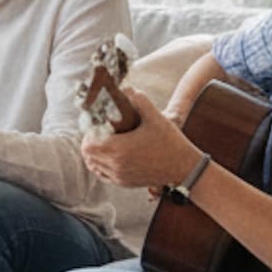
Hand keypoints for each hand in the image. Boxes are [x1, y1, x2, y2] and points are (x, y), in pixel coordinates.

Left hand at [80, 86, 201, 191]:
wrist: (183, 167)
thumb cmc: (170, 141)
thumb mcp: (156, 117)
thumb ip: (140, 100)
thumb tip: (127, 88)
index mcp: (119, 149)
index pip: (88, 144)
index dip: (88, 133)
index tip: (96, 125)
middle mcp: (116, 166)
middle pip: (88, 155)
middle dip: (90, 142)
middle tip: (98, 131)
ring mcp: (120, 177)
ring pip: (94, 165)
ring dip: (94, 154)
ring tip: (102, 142)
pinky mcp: (125, 183)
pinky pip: (103, 175)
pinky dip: (100, 165)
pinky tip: (107, 155)